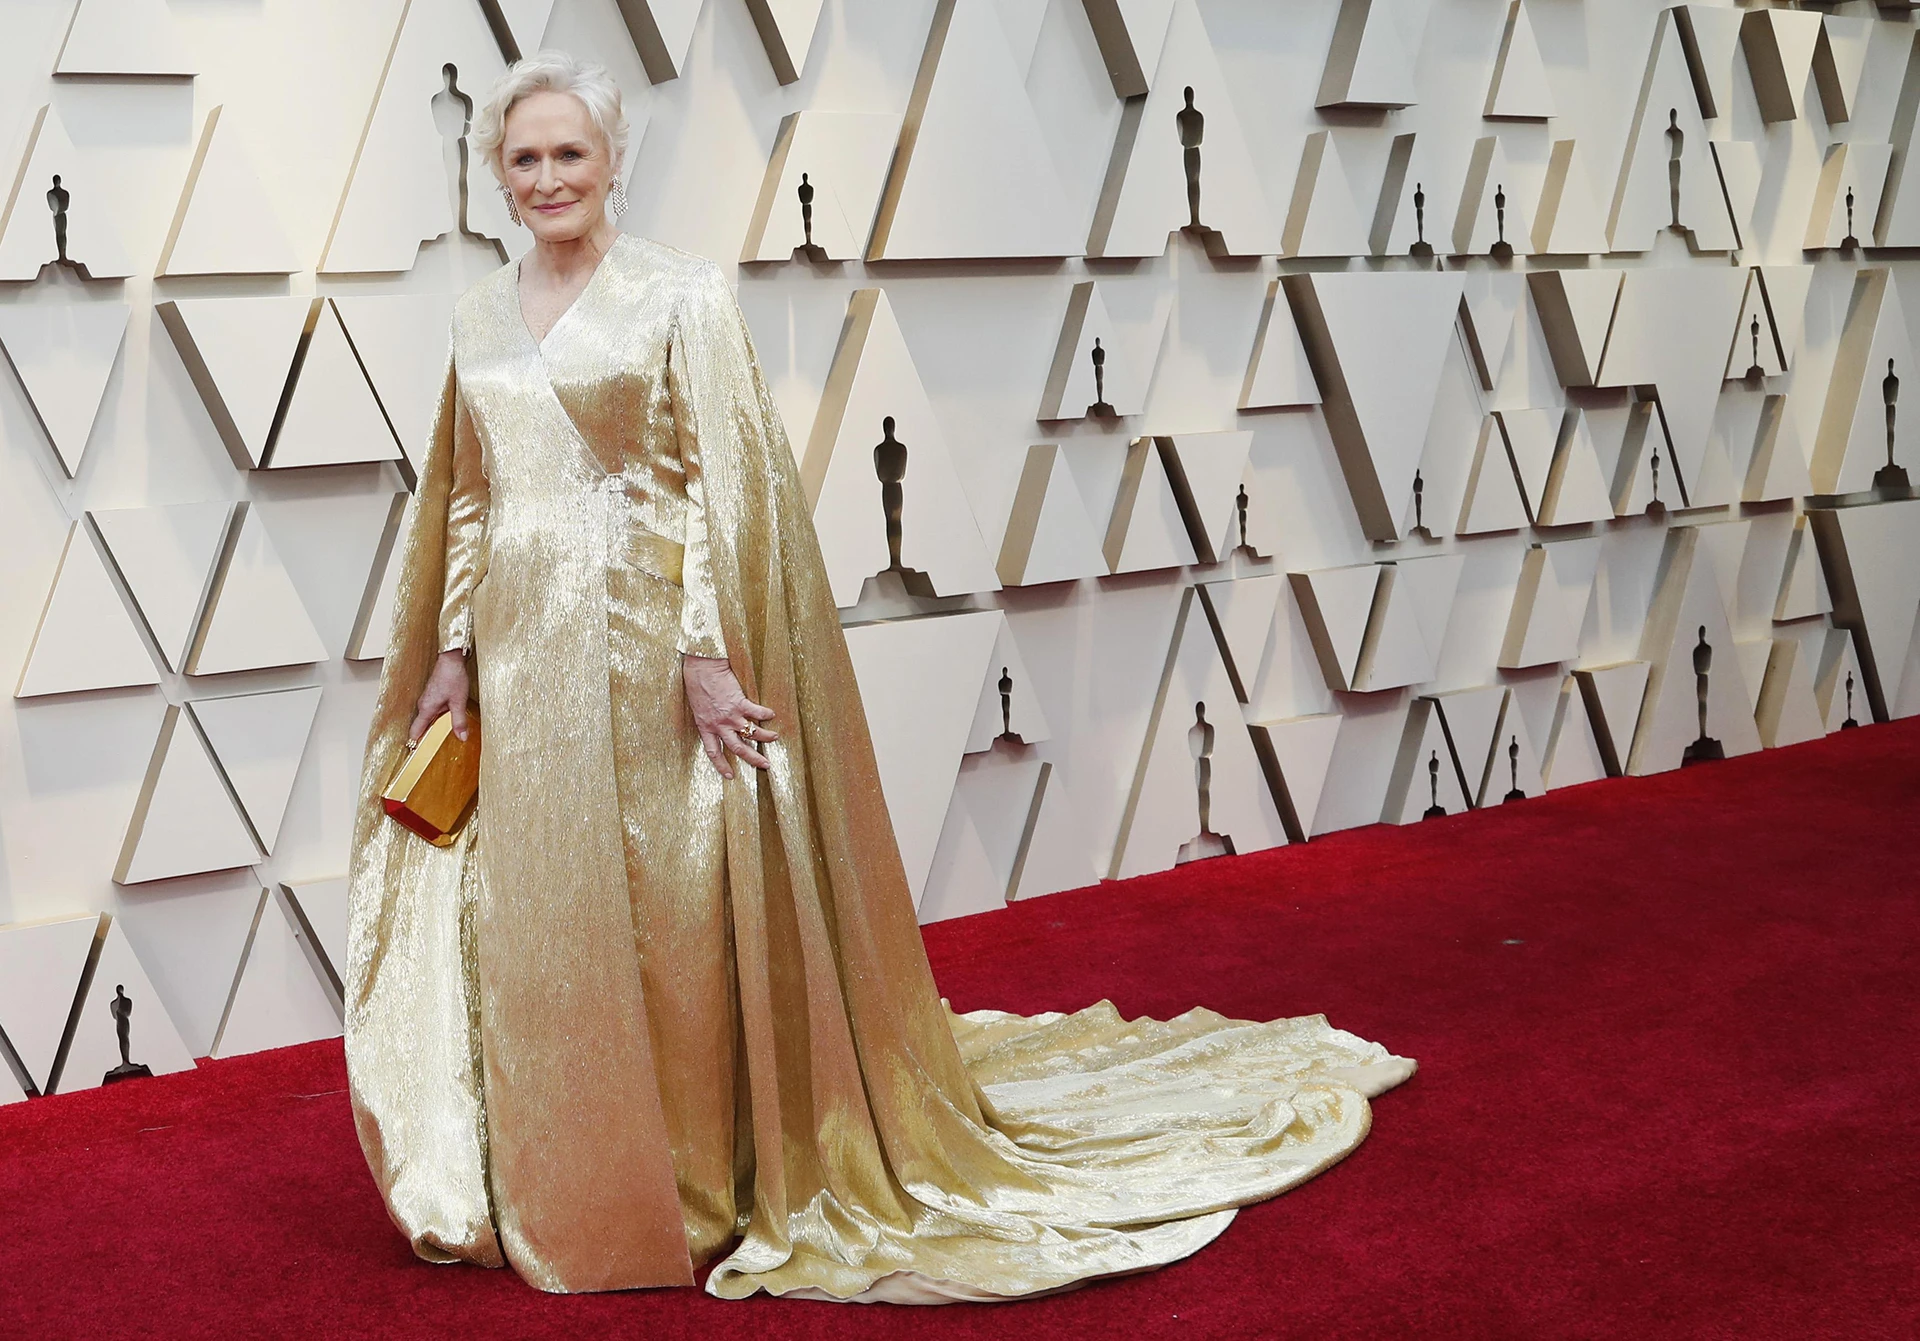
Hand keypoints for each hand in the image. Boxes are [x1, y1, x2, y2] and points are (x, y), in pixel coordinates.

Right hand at [410, 649, 471, 744]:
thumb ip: (459, 721)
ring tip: (441, 737)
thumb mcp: (458, 702)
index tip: (417, 754)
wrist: (451, 659)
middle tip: (432, 750)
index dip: (415, 743)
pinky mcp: (433, 694)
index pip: (416, 730)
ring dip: (434, 727)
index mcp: (426, 708)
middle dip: (426, 737)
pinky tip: (448, 719)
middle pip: (422, 726)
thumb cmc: (453, 677)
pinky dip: (438, 718)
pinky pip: (432, 711)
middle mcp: (423, 704)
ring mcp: (427, 699)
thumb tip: (461, 737)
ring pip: (428, 718)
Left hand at [683, 654, 775, 778]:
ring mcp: (730, 715)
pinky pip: (756, 712)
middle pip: (738, 749)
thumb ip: (709, 719)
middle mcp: (718, 725)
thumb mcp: (698, 708)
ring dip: (765, 737)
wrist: (701, 668)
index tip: (730, 776)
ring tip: (774, 737)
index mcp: (705, 727)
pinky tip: (772, 714)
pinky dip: (765, 714)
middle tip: (765, 765)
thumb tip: (720, 725)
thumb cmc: (696, 684)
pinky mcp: (739, 702)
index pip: (713, 752)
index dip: (721, 766)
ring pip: (751, 733)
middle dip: (753, 759)